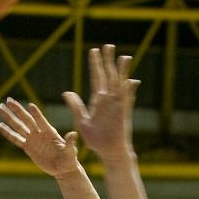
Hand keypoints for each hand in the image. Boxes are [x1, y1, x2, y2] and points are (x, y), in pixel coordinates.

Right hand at [0, 99, 79, 177]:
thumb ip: (70, 143)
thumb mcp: (70, 152)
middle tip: (8, 100)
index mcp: (50, 132)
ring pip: (19, 127)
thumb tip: (73, 134)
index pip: (41, 121)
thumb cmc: (69, 160)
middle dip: (17, 110)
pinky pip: (16, 139)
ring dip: (10, 118)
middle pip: (26, 120)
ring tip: (1, 108)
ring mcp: (33, 139)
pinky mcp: (28, 147)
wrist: (63, 169)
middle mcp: (39, 133)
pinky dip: (8, 133)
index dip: (36, 114)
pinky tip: (0, 126)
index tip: (30, 105)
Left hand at [63, 45, 138, 162]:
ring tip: (122, 57)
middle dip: (107, 61)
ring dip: (121, 70)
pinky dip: (129, 89)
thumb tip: (66, 92)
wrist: (108, 152)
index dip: (95, 65)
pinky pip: (127, 99)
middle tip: (107, 46)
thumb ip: (75, 106)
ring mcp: (117, 105)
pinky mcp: (123, 113)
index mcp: (98, 101)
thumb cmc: (96, 140)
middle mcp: (109, 100)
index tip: (93, 51)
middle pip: (108, 76)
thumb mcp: (81, 121)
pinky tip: (132, 80)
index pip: (96, 78)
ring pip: (119, 83)